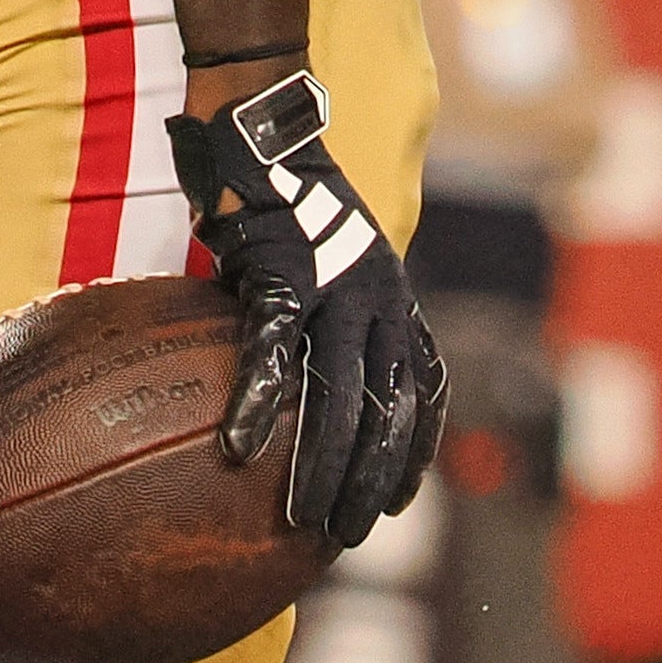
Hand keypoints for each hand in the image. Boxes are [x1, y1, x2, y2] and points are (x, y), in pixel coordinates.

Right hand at [170, 72, 442, 550]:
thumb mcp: (323, 256)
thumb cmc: (283, 197)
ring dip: (324, 462)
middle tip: (348, 534)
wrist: (262, 128)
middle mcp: (380, 296)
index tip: (399, 502)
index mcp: (393, 295)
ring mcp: (338, 286)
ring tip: (303, 516)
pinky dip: (258, 404)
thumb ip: (318, 312)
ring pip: (342, 392)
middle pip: (389, 406)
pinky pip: (274, 354)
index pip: (424, 386)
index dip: (416, 448)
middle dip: (373, 477)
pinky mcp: (286, 276)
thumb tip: (284, 371)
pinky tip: (237, 449)